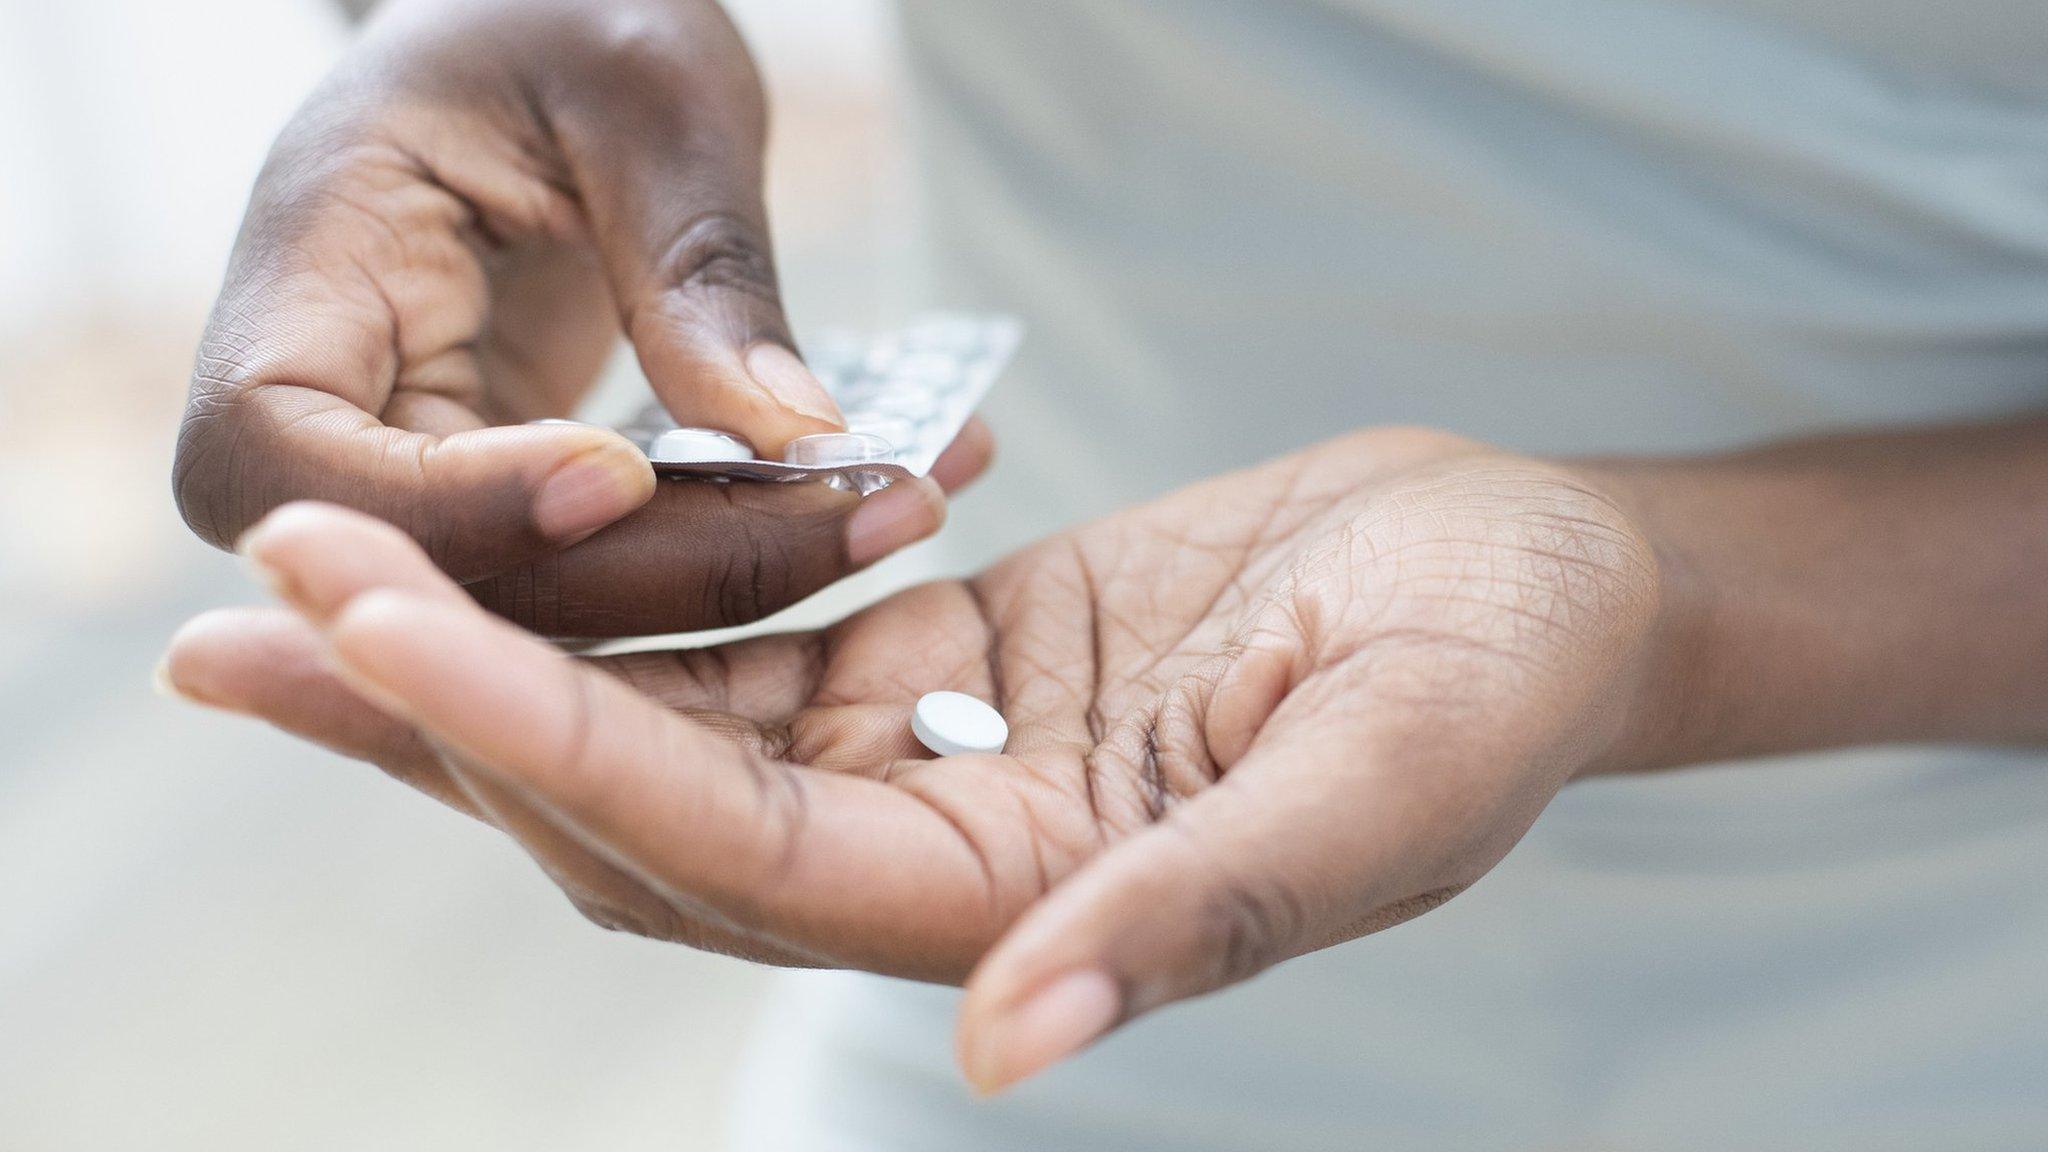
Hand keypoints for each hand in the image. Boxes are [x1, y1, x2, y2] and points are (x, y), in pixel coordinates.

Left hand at [162, 428, 1662, 1089]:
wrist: (1531, 570)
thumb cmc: (1502, 667)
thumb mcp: (1391, 775)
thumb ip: (1206, 909)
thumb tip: (1004, 1047)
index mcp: (1036, 915)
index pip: (736, 851)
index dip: (545, 742)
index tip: (376, 621)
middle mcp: (951, 867)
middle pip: (645, 814)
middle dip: (449, 715)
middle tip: (255, 603)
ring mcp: (936, 766)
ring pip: (666, 732)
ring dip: (495, 657)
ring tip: (315, 568)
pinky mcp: (944, 665)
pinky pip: (745, 648)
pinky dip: (622, 602)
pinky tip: (508, 543)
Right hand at [174, 0, 985, 632]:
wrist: (570, 21)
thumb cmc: (579, 8)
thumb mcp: (655, 99)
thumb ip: (704, 266)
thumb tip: (797, 441)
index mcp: (314, 249)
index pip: (277, 440)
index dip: (433, 502)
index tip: (615, 476)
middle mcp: (340, 376)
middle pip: (420, 558)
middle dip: (632, 573)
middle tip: (839, 524)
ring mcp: (424, 442)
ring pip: (525, 588)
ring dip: (702, 582)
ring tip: (887, 512)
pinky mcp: (513, 476)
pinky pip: (598, 558)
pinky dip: (720, 551)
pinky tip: (856, 509)